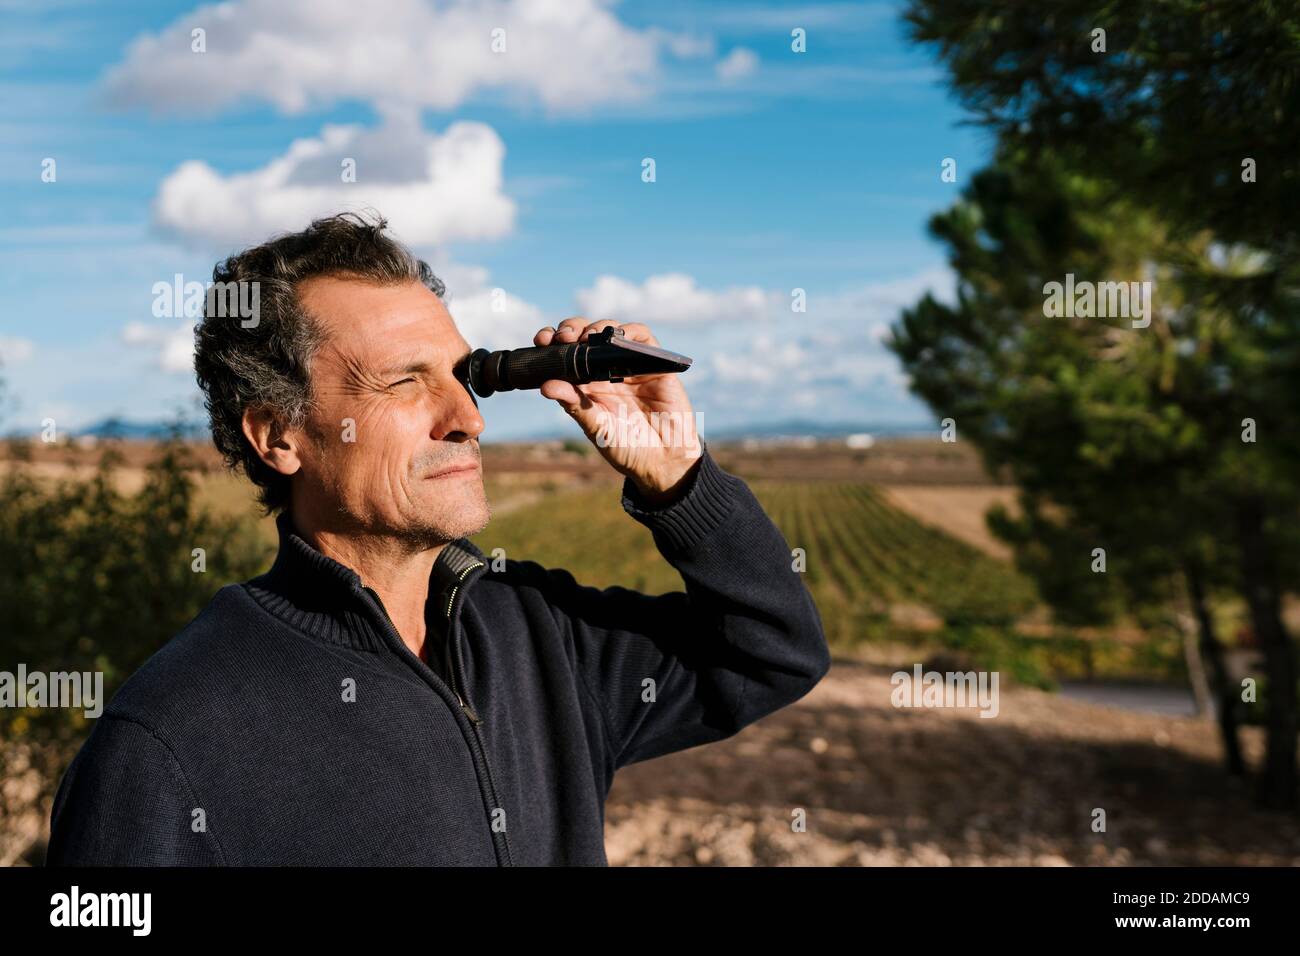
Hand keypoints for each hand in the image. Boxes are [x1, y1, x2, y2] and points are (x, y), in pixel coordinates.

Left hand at [534, 318, 701, 503]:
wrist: (662, 460)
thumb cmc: (626, 447)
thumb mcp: (596, 428)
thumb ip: (574, 406)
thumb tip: (545, 386)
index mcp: (584, 384)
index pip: (564, 354)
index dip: (552, 342)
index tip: (542, 341)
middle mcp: (604, 370)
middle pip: (584, 335)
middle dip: (571, 329)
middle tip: (563, 337)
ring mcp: (628, 364)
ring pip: (610, 330)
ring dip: (596, 327)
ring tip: (589, 337)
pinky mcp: (653, 363)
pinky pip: (642, 337)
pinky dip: (630, 330)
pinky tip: (619, 336)